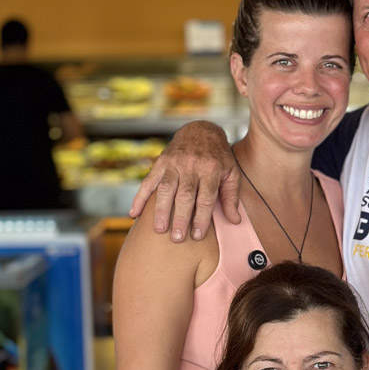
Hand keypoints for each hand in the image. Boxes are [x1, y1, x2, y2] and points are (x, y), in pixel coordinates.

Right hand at [128, 121, 239, 239]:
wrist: (201, 131)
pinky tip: (134, 214)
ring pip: (165, 188)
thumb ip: (231, 197)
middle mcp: (191, 165)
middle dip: (180, 217)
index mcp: (210, 169)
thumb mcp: (231, 173)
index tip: (197, 236)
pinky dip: (139, 198)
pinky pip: (148, 181)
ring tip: (159, 229)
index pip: (205, 198)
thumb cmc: (218, 158)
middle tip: (177, 238)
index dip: (201, 218)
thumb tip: (234, 221)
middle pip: (184, 195)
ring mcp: (173, 163)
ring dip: (161, 210)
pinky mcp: (160, 162)